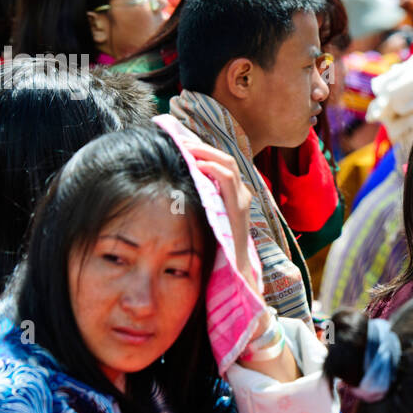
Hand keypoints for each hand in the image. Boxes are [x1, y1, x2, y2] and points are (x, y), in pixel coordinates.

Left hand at [183, 142, 259, 295]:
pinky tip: (196, 164)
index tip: (180, 139)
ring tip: (185, 145)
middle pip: (224, 158)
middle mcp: (240, 194)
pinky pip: (227, 179)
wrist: (234, 274)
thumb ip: (197, 204)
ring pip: (227, 163)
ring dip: (205, 151)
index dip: (202, 148)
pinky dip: (212, 166)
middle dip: (201, 145)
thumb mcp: (205, 220)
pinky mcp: (238, 209)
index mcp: (233, 195)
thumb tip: (171, 188)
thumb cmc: (215, 250)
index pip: (220, 162)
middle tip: (178, 137)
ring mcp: (241, 200)